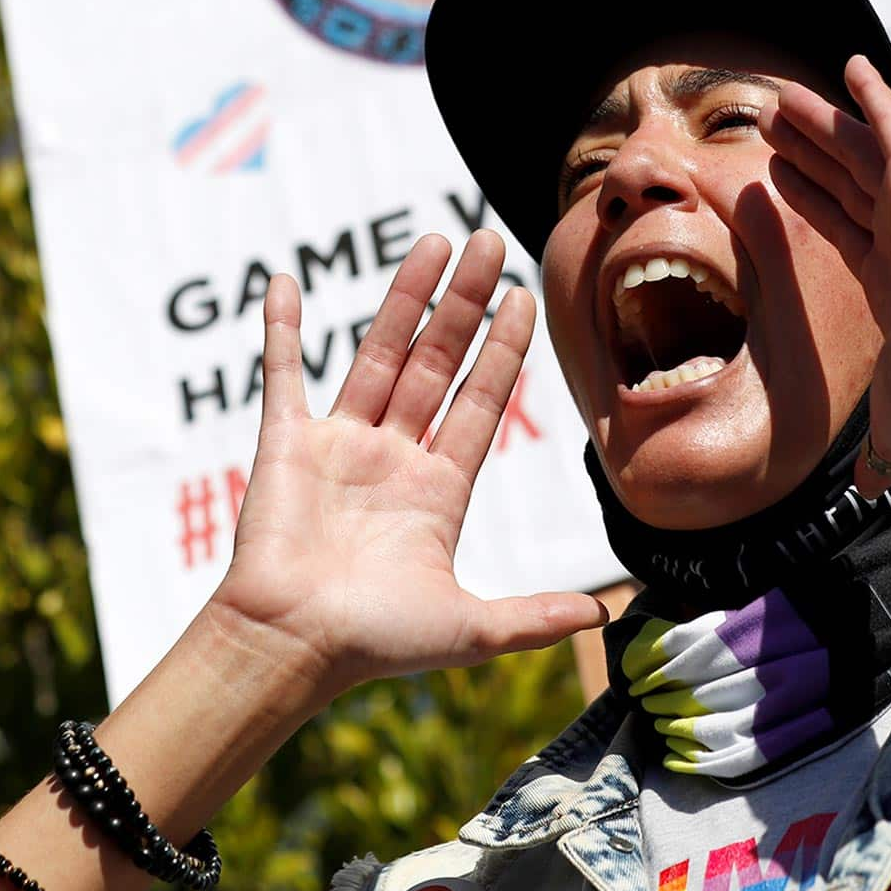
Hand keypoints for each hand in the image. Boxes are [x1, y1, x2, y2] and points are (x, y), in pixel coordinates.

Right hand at [209, 231, 605, 698]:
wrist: (290, 650)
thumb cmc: (375, 643)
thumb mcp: (473, 628)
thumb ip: (536, 616)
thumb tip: (607, 614)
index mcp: (440, 490)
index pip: (482, 401)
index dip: (505, 350)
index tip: (526, 298)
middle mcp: (395, 458)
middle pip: (439, 361)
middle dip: (467, 303)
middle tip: (491, 239)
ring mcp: (340, 445)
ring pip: (379, 353)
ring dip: (405, 297)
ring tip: (434, 241)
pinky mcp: (286, 444)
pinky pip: (283, 375)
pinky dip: (283, 330)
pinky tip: (288, 281)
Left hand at [760, 55, 890, 495]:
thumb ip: (880, 448)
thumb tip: (870, 496)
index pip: (841, 229)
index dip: (810, 204)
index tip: (776, 186)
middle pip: (843, 182)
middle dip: (808, 156)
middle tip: (770, 131)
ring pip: (856, 151)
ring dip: (821, 124)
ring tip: (779, 100)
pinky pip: (890, 124)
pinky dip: (872, 94)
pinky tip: (849, 65)